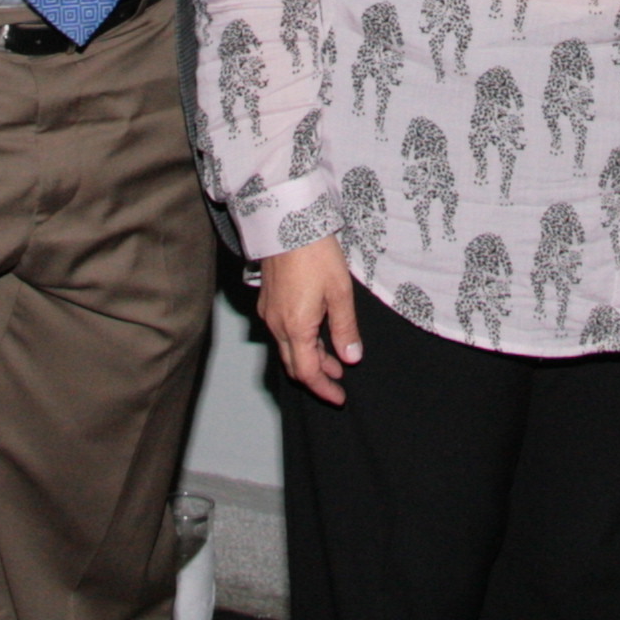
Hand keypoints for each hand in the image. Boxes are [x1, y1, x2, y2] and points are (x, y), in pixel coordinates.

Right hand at [259, 236, 362, 405]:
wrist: (287, 222)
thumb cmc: (315, 254)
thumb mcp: (340, 292)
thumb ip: (345, 329)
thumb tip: (352, 358)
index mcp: (296, 327)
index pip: (307, 373)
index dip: (323, 388)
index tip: (339, 397)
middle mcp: (276, 324)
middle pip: (294, 364)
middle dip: (317, 376)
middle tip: (339, 381)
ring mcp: (269, 312)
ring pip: (288, 348)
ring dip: (310, 358)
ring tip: (333, 359)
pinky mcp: (267, 301)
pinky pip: (282, 333)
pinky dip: (300, 341)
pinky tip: (316, 334)